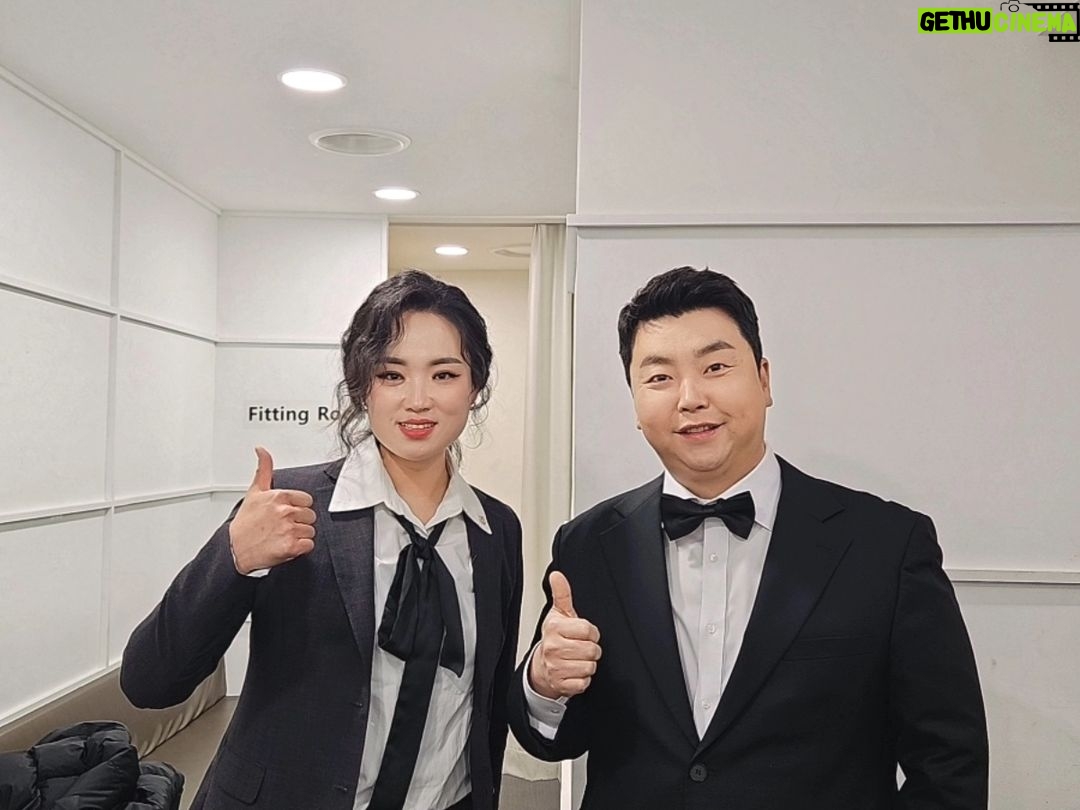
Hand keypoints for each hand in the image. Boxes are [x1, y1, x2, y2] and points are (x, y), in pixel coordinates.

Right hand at [228, 447, 315, 573]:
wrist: (234, 549)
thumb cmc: (245, 523)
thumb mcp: (254, 492)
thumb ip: (264, 469)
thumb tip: (261, 449)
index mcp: (279, 497)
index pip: (306, 500)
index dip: (298, 508)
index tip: (286, 513)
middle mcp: (285, 512)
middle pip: (310, 515)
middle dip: (299, 522)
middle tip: (282, 526)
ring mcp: (288, 529)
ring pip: (310, 531)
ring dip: (299, 536)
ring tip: (282, 536)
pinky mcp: (291, 546)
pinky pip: (309, 545)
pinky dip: (300, 548)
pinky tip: (286, 545)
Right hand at [529, 571, 601, 699]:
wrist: (541, 666)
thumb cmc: (554, 638)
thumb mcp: (558, 614)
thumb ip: (562, 593)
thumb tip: (557, 575)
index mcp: (554, 628)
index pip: (588, 630)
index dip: (591, 632)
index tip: (584, 633)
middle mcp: (554, 648)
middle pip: (592, 650)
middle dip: (591, 649)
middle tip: (580, 647)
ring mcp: (556, 667)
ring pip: (590, 667)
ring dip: (588, 664)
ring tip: (577, 659)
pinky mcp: (561, 684)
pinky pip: (584, 682)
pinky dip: (583, 679)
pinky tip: (574, 671)